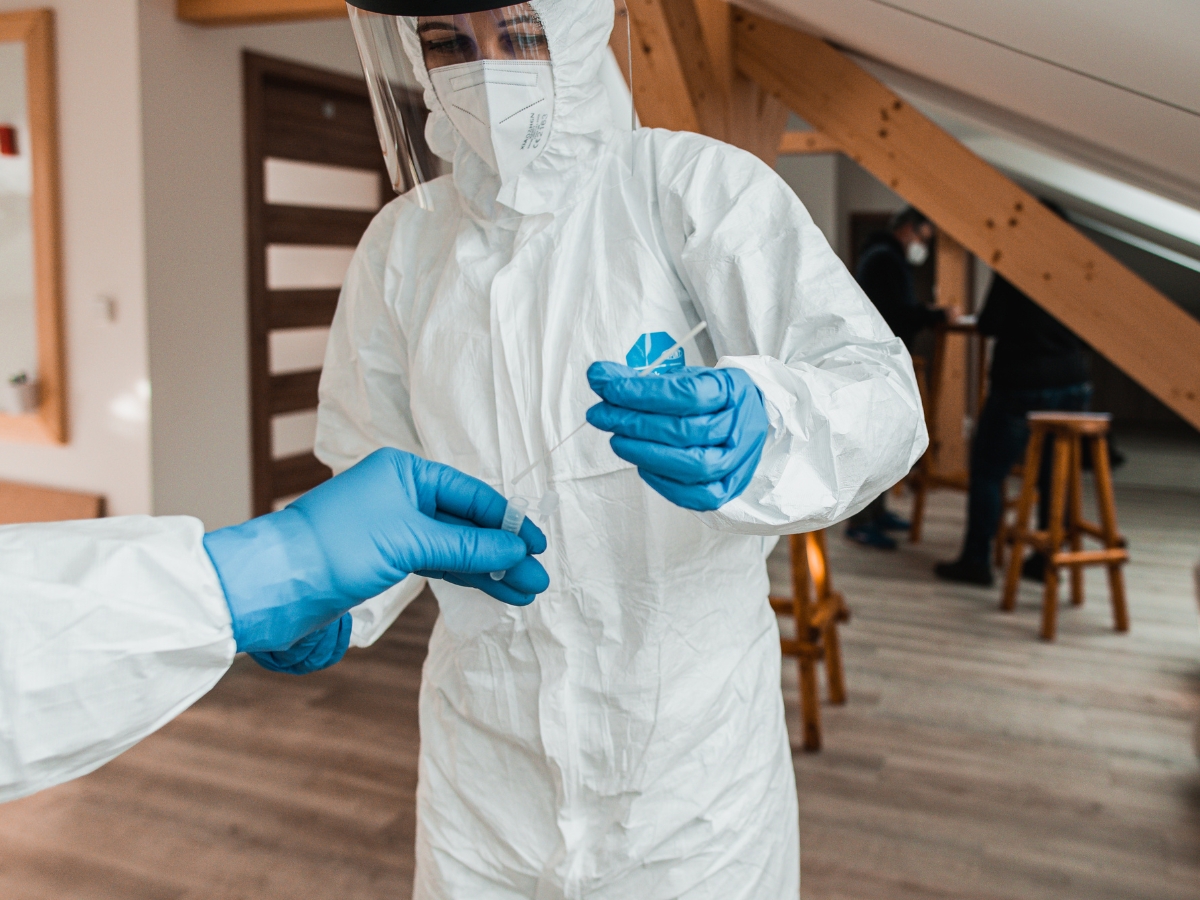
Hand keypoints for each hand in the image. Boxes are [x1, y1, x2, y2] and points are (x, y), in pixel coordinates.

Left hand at [204, 449, 548, 672]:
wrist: (277, 585)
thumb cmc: (337, 547)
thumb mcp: (411, 541)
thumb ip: (466, 545)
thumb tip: (516, 550)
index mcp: (406, 472)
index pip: (472, 495)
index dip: (508, 522)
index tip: (537, 547)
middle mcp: (403, 495)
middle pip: (467, 522)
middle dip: (503, 552)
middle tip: (537, 579)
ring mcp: (396, 528)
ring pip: (455, 547)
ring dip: (489, 569)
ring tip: (524, 593)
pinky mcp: (387, 559)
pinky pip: (438, 563)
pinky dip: (465, 576)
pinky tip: (492, 590)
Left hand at [586, 362, 768, 511]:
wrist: (745, 419)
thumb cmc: (709, 399)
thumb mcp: (680, 379)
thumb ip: (639, 380)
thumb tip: (598, 376)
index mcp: (732, 390)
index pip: (687, 394)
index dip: (643, 393)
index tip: (608, 389)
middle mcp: (740, 427)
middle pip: (685, 431)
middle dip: (634, 423)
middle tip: (601, 415)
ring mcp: (738, 461)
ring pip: (693, 466)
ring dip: (647, 454)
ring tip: (617, 441)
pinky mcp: (729, 488)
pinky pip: (697, 495)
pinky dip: (664, 483)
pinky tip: (642, 466)